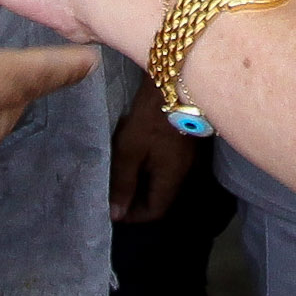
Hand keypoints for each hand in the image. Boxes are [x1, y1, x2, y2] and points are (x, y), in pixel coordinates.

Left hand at [112, 95, 197, 223]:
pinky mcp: (183, 140)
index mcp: (172, 179)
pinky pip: (163, 162)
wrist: (174, 79)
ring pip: (160, 178)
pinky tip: (131, 150)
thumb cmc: (151, 117)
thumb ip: (123, 182)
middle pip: (158, 196)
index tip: (110, 207)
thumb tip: (118, 214)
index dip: (131, 215)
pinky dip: (146, 163)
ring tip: (116, 170)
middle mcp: (184, 172)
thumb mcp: (130, 150)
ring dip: (139, 178)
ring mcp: (185, 156)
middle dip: (134, 197)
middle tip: (110, 189)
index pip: (154, 212)